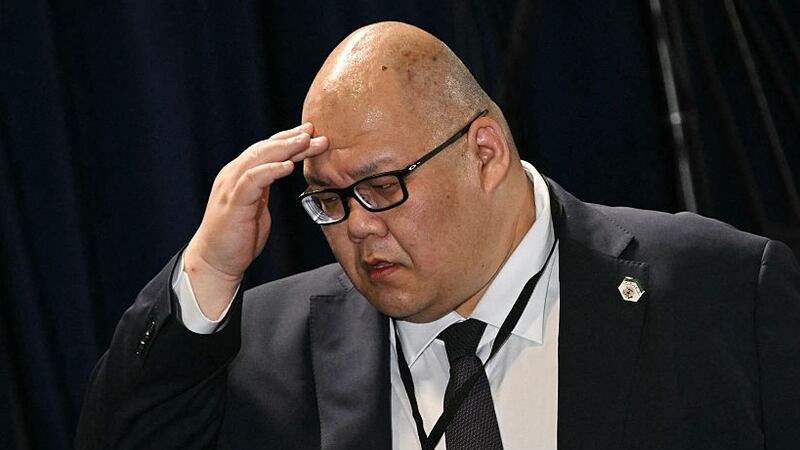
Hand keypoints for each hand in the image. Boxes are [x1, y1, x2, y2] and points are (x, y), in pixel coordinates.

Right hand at [183, 123, 327, 318]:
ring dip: (285, 148)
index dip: (287, 139)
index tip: (310, 133)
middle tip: (315, 132)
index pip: (266, 150)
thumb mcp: (256, 205)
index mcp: (240, 175)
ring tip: (306, 141)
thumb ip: (265, 188)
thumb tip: (282, 173)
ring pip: (259, 158)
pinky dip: (270, 170)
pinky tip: (288, 166)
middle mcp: (233, 175)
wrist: (216, 261)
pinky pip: (252, 180)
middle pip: (265, 148)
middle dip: (291, 139)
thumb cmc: (237, 236)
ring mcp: (231, 187)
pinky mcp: (233, 203)